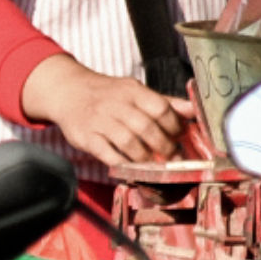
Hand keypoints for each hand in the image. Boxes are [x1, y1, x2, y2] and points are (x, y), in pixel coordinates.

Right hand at [20, 57, 196, 168]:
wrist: (67, 91)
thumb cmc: (108, 94)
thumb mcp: (134, 91)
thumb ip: (164, 102)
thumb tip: (193, 110)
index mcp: (132, 91)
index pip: (160, 109)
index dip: (175, 126)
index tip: (180, 137)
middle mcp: (115, 104)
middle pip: (147, 128)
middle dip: (164, 146)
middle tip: (173, 157)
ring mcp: (98, 121)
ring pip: (129, 143)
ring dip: (146, 158)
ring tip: (154, 165)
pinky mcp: (85, 137)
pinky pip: (107, 154)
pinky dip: (122, 163)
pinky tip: (131, 168)